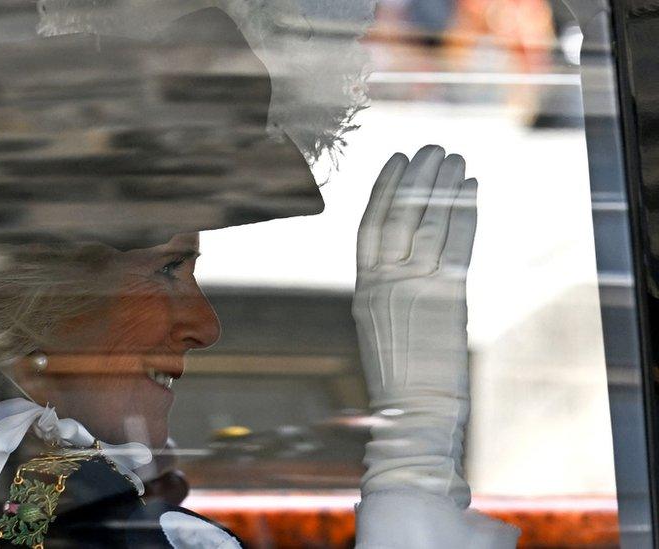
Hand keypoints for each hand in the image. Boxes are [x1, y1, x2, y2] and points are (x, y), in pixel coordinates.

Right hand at [353, 144, 476, 504]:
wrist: (411, 413)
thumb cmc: (398, 374)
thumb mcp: (379, 325)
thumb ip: (389, 288)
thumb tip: (407, 252)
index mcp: (364, 289)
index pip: (369, 226)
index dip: (382, 189)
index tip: (395, 160)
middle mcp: (385, 284)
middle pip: (399, 216)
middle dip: (416, 178)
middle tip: (432, 148)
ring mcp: (414, 290)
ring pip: (428, 224)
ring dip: (443, 188)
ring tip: (455, 160)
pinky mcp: (444, 300)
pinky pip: (456, 246)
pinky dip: (465, 214)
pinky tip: (471, 190)